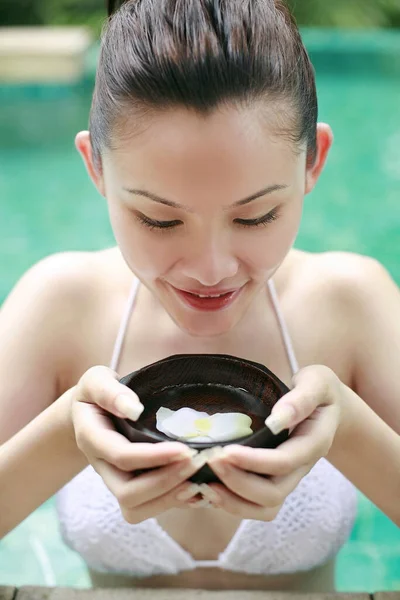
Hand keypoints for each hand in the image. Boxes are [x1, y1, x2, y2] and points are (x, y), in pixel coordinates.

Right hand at [71, 366, 207, 522]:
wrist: (90, 411)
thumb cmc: (97, 392)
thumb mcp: (96, 380)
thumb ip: (110, 391)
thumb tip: (134, 408)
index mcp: (91, 438)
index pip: (121, 456)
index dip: (153, 457)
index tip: (184, 449)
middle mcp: (101, 466)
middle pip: (128, 493)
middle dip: (165, 482)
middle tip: (198, 462)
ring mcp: (114, 480)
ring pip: (135, 509)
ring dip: (169, 498)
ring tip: (199, 480)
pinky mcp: (129, 487)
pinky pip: (146, 509)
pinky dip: (172, 503)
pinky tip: (197, 490)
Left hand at [198, 365, 343, 517]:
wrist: (328, 408)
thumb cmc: (320, 391)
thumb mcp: (317, 383)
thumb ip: (301, 399)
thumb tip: (277, 419)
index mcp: (314, 443)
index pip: (284, 462)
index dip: (254, 461)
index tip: (226, 451)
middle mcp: (301, 467)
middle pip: (273, 493)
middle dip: (238, 482)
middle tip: (210, 461)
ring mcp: (289, 478)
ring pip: (265, 507)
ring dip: (233, 501)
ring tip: (205, 484)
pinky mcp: (275, 481)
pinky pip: (256, 505)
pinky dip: (233, 503)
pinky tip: (209, 490)